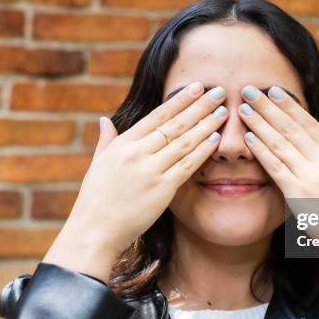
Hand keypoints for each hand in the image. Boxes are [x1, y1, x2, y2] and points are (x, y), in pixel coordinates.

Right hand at [43, 81, 227, 280]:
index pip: (157, 115)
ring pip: (185, 141)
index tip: (196, 86)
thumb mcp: (97, 164)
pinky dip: (203, 150)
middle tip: (219, 91)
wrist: (95, 231)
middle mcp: (137, 153)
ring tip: (223, 111)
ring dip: (206, 124)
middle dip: (200, 106)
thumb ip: (106, 141)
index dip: (180, 99)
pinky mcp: (162, 190)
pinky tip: (216, 139)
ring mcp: (150, 170)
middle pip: (175, 124)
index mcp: (123, 144)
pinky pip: (187, 165)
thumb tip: (105, 120)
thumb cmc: (95, 199)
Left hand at [237, 85, 318, 200]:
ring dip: (259, 123)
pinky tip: (248, 138)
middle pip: (290, 127)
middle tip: (249, 89)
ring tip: (243, 108)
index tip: (273, 90)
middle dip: (268, 107)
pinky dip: (261, 151)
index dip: (289, 105)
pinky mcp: (297, 193)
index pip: (308, 122)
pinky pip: (275, 167)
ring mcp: (309, 175)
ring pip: (280, 143)